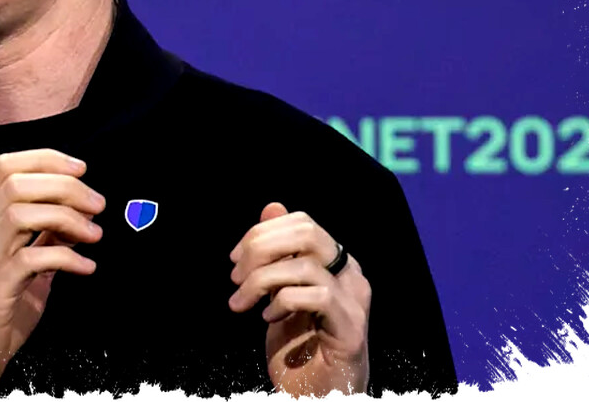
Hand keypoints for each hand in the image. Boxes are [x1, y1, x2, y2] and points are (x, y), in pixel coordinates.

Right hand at [0, 149, 105, 396]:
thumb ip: (40, 240)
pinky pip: (30, 261)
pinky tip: (86, 268)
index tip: (81, 169)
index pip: (4, 168)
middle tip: (98, 204)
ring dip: (66, 217)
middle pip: (15, 184)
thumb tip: (76, 213)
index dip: (45, 159)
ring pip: (18, 214)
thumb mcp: (20, 270)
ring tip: (95, 234)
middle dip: (64, 185)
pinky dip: (66, 258)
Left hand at [229, 202, 370, 395]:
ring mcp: (355, 301)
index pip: (301, 222)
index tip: (234, 258)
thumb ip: (277, 253)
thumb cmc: (299, 345)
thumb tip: (272, 206)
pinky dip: (282, 302)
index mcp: (335, 262)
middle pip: (306, 233)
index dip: (262, 232)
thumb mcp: (278, 291)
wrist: (316, 393)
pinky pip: (314, 296)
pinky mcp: (351, 328)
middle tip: (235, 276)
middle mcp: (351, 275)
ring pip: (304, 265)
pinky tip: (268, 319)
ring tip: (242, 303)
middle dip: (260, 248)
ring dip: (261, 280)